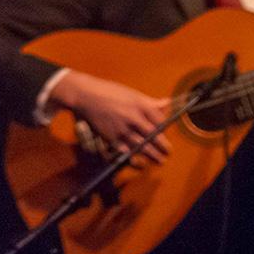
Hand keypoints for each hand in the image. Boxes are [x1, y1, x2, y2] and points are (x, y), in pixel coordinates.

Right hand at [50, 71, 171, 164]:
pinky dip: (134, 158)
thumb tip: (167, 103)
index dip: (166, 130)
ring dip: (153, 156)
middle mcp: (133, 117)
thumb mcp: (131, 93)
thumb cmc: (109, 92)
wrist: (85, 95)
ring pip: (143, 147)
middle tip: (168, 153)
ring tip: (159, 161)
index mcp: (140, 104)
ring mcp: (122, 129)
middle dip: (163, 148)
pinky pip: (126, 152)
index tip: (166, 134)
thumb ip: (150, 102)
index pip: (160, 121)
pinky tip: (140, 162)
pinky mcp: (111, 137)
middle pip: (154, 137)